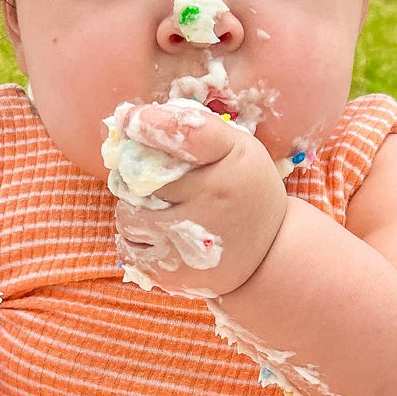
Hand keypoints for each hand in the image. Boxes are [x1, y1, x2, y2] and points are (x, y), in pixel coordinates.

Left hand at [112, 103, 287, 299]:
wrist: (269, 255)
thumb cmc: (246, 190)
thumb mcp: (238, 149)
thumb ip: (194, 128)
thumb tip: (135, 118)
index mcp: (229, 170)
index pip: (181, 135)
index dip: (148, 124)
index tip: (131, 120)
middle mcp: (208, 208)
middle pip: (140, 177)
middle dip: (138, 174)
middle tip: (156, 179)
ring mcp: (188, 247)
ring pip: (127, 215)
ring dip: (134, 209)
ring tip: (160, 208)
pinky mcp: (173, 277)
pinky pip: (129, 250)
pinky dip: (136, 239)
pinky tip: (159, 234)